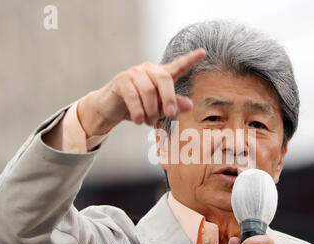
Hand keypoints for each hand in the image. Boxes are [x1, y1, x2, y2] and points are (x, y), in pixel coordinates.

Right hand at [77, 48, 206, 136]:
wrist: (111, 109)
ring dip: (150, 110)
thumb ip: (174, 105)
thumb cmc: (139, 108)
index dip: (190, 59)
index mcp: (161, 75)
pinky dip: (138, 112)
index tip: (203, 52)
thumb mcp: (159, 109)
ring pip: (148, 91)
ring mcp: (133, 73)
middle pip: (164, 78)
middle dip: (169, 98)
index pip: (178, 65)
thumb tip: (190, 104)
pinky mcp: (121, 80)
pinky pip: (133, 96)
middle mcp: (148, 70)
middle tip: (170, 115)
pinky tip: (139, 120)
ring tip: (148, 121)